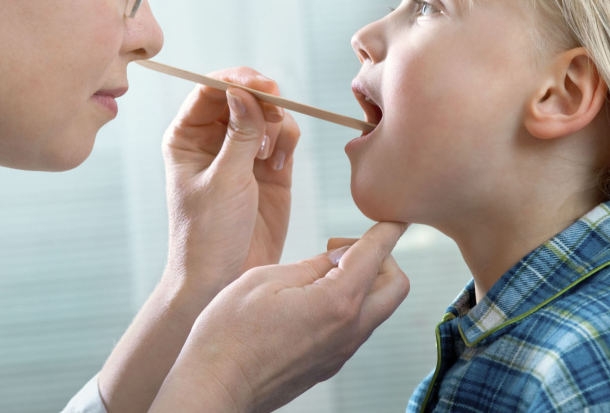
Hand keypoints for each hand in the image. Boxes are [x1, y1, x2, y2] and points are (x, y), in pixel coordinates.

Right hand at [150, 222, 410, 412]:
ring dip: (364, 281)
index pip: (377, 254)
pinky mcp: (329, 365)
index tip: (394, 219)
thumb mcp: (264, 281)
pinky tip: (311, 297)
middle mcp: (349, 331)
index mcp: (337, 302)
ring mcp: (341, 353)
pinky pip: (356, 327)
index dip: (387, 230)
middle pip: (395, 285)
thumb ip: (309, 265)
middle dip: (380, 257)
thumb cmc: (228, 334)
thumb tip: (335, 258)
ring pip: (377, 308)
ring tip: (319, 272)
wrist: (214, 389)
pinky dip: (349, 303)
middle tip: (339, 248)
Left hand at [162, 68, 300, 295]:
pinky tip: (279, 165)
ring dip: (276, 123)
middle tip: (276, 111)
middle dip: (263, 99)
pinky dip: (288, 140)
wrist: (223, 280)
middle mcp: (213, 138)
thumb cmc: (208, 234)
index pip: (210, 89)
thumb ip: (239, 134)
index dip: (237, 80)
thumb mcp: (223, 181)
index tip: (263, 85)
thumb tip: (244, 90)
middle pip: (242, 95)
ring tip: (269, 155)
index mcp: (187, 137)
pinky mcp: (270, 167)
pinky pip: (284, 135)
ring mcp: (243, 151)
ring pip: (267, 113)